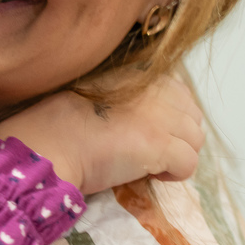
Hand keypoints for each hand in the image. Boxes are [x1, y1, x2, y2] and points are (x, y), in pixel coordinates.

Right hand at [0, 71, 204, 194]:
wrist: (48, 144)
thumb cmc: (59, 121)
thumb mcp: (96, 90)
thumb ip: (127, 91)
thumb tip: (149, 112)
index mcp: (139, 71)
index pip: (178, 92)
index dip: (167, 115)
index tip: (144, 129)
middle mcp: (155, 87)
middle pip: (192, 115)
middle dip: (177, 135)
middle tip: (148, 149)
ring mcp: (160, 115)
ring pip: (196, 139)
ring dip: (177, 153)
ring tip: (148, 162)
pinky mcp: (160, 143)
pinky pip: (189, 163)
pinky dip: (175, 173)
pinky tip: (149, 173)